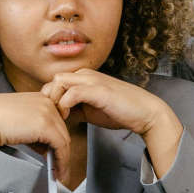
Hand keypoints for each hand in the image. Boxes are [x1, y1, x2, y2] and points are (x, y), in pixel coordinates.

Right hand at [0, 91, 72, 175]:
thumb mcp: (13, 121)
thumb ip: (28, 128)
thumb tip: (41, 146)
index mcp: (35, 97)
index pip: (54, 120)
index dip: (54, 138)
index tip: (53, 154)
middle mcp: (43, 101)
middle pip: (61, 129)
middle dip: (60, 150)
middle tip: (58, 168)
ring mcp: (46, 111)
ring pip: (63, 139)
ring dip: (62, 158)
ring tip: (58, 174)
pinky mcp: (45, 125)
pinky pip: (61, 146)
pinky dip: (62, 162)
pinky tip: (58, 173)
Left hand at [40, 67, 164, 138]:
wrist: (145, 112)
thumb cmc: (121, 111)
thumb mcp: (90, 110)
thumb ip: (75, 110)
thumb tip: (59, 117)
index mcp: (84, 78)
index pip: (55, 83)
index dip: (49, 99)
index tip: (51, 116)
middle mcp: (86, 75)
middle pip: (53, 80)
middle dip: (48, 99)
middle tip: (52, 117)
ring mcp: (92, 81)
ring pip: (59, 82)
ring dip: (54, 100)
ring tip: (58, 117)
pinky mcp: (98, 90)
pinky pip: (72, 93)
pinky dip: (64, 105)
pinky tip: (67, 116)